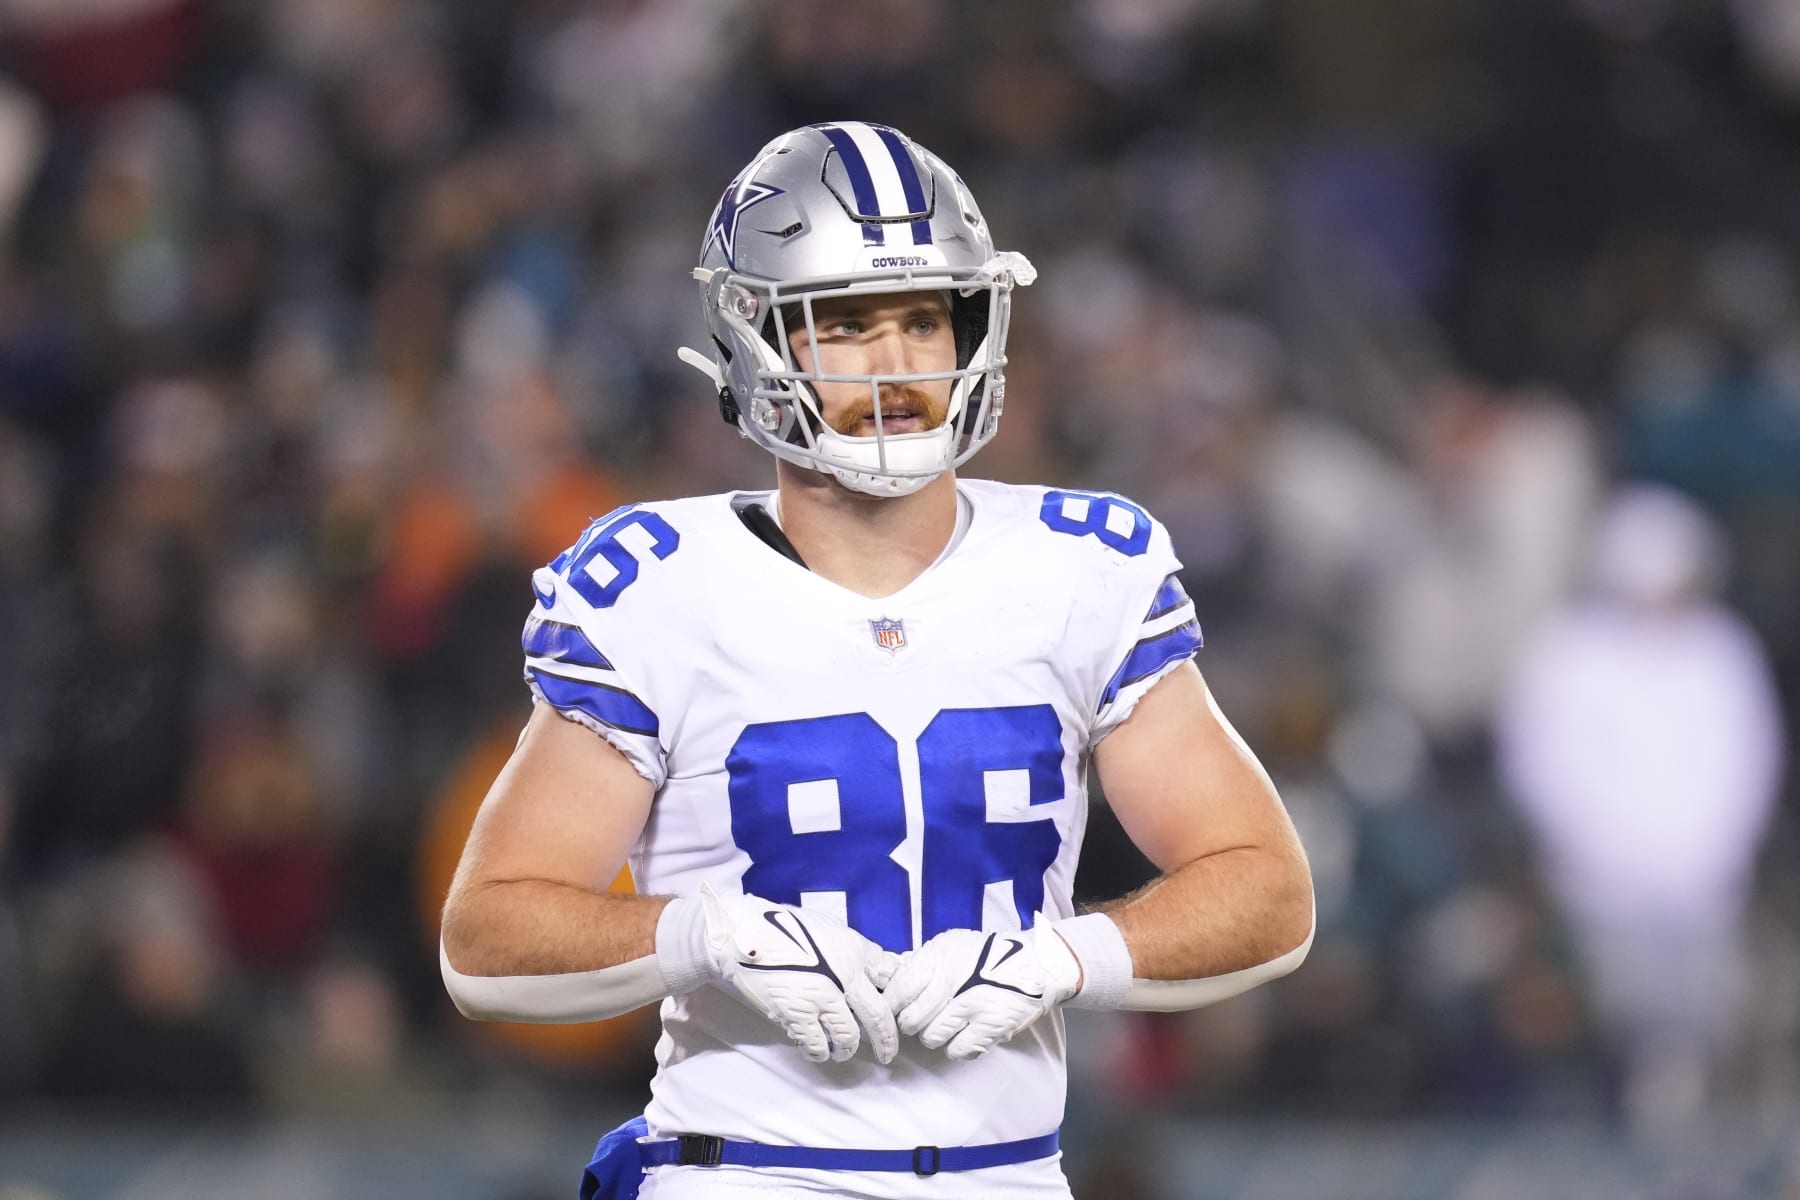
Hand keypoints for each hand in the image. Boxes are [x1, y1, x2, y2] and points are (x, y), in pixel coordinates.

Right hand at [699, 886, 900, 1063]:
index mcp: (854, 950)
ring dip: (849, 1048)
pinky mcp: (796, 1015)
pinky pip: (817, 1044)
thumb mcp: (828, 929)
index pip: (890, 976)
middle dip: (887, 1039)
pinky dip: (820, 1052)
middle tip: (888, 1053)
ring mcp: (821, 998)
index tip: (898, 1009)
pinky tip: (819, 1051)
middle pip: (878, 1016)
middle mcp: (845, 976)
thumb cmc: (783, 927)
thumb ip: (851, 951)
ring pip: (849, 1036)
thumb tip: (869, 967)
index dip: (898, 996)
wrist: (744, 934)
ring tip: (845, 1052)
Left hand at [885, 925, 1081, 1060]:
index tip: (893, 1010)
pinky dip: (956, 1047)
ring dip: (933, 1036)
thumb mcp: (949, 945)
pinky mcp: (991, 1026)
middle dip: (911, 1023)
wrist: (1034, 963)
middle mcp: (953, 980)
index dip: (892, 1006)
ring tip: (944, 1025)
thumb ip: (920, 962)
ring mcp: (973, 1005)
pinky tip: (962, 1034)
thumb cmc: (986, 955)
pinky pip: (957, 1050)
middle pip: (911, 1019)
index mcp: (939, 957)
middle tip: (919, 1019)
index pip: (900, 990)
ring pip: (931, 1037)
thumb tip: (888, 978)